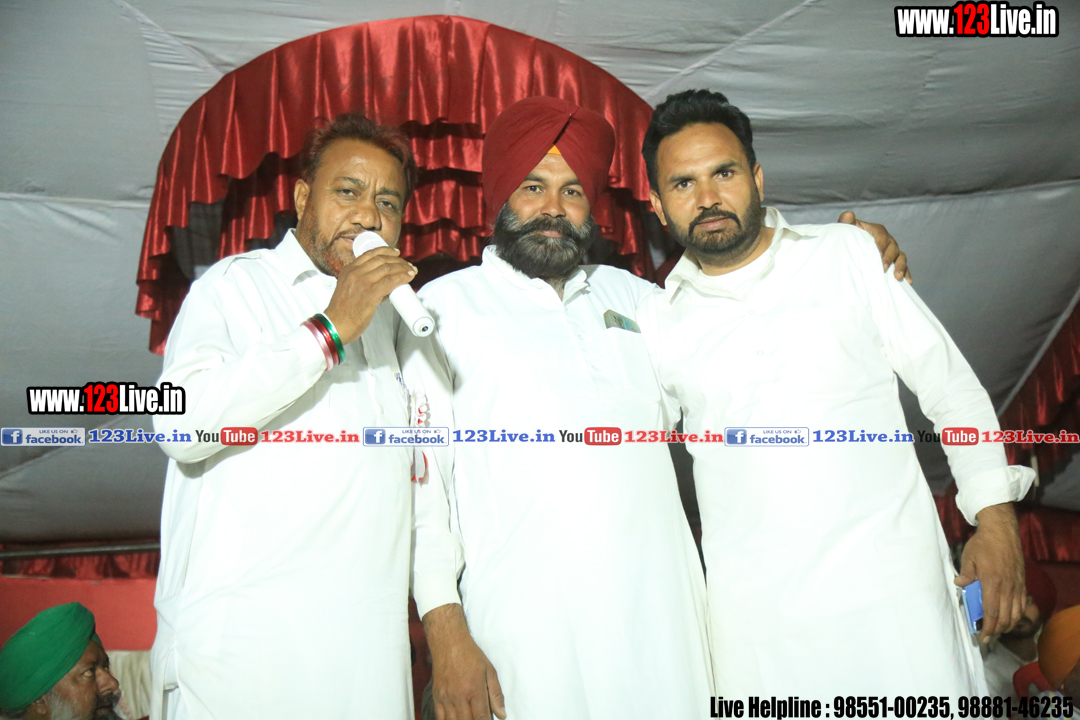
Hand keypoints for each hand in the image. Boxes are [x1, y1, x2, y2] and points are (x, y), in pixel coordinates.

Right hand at [323, 247, 416, 343]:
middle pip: (381, 259)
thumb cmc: (342, 312)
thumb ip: (363, 283)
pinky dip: (402, 277)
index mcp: (348, 270)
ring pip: (387, 268)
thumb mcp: (348, 289)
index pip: (369, 254)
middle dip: (398, 261)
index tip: (395, 253)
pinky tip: (409, 277)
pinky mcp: (370, 293)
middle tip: (407, 264)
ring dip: (403, 268)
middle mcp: (355, 272)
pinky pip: (390, 281)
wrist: (336, 324)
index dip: (385, 251)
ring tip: (411, 271)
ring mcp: (362, 281)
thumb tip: (384, 285)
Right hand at [423, 604, 505, 719]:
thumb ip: (496, 695)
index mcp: (474, 689)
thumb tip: (502, 715)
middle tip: (479, 719)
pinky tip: (456, 719)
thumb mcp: (489, 671)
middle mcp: (459, 696)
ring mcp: (446, 698)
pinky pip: (440, 718)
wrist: (449, 643)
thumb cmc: (471, 656)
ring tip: (469, 718)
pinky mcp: (437, 697)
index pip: (481, 718)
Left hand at [838, 211, 911, 283]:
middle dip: (889, 259)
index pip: (881, 238)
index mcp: (878, 231)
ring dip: (901, 267)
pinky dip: (906, 273)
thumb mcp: (848, 228)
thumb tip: (848, 214)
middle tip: (883, 269)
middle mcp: (888, 240)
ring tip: (898, 277)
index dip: (880, 246)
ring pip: (901, 258)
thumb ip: (846, 221)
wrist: (852, 245)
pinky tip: (908, 282)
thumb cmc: (850, 235)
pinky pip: (903, 266)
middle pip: (893, 248)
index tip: (877, 256)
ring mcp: (893, 251)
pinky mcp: (895, 261)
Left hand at [955, 502, 1024, 642]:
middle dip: (996, 631)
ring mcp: (1017, 585)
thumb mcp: (968, 557)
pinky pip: (1021, 604)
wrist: (1002, 531)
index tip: (982, 637)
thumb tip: (959, 585)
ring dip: (1007, 625)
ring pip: (1015, 613)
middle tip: (987, 638)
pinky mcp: (1022, 582)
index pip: (992, 612)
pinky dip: (1016, 615)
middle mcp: (1007, 587)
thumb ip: (965, 573)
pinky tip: (1009, 618)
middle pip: (1005, 617)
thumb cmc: (983, 543)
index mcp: (992, 582)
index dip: (988, 628)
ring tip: (997, 631)